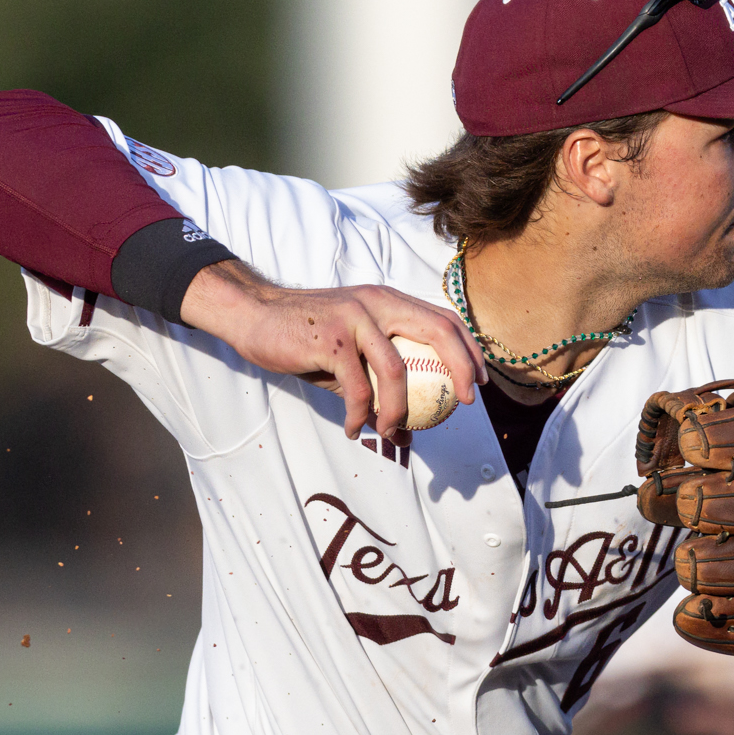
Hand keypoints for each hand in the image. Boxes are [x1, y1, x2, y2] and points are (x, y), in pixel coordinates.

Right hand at [180, 260, 487, 438]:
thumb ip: (378, 378)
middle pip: (438, 331)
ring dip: (399, 411)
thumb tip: (408, 429)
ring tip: (392, 433)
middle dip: (461, 367)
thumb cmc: (305, 337)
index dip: (469, 349)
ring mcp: (355, 318)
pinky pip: (357, 388)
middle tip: (464, 403)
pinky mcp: (330, 339)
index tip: (479, 382)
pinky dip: (360, 416)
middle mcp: (378, 303)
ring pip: (396, 370)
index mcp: (389, 301)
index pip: (444, 319)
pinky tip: (355, 430)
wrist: (254, 315)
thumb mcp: (349, 350)